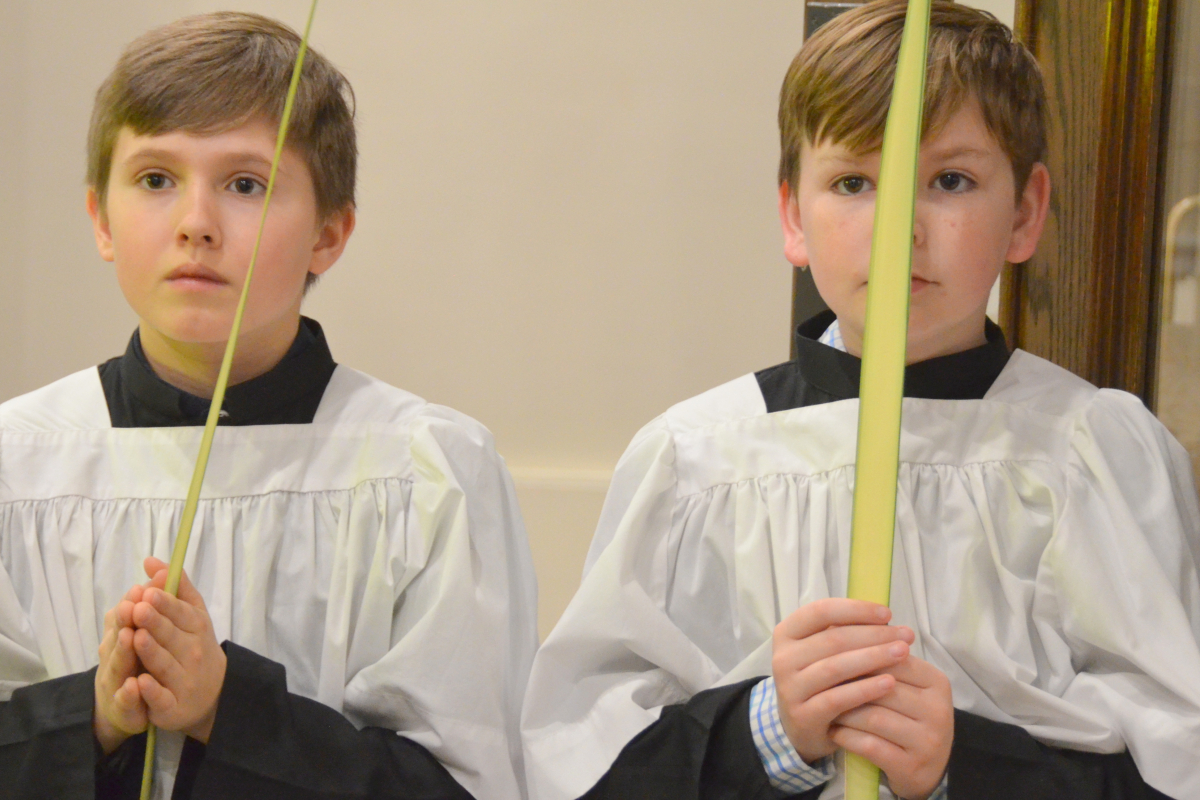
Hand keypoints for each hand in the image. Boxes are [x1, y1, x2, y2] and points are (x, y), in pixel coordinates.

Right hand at [94, 584, 148, 753]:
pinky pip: (126, 701)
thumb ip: (152, 602)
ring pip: (118, 666)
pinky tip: (135, 685)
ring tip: (131, 636)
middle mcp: (115, 656)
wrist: (131, 705)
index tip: (140, 588)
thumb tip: (160, 568)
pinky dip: (129, 693)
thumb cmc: (142, 659)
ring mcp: (116, 682)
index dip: (132, 603)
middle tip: (135, 608)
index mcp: (122, 635)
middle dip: (126, 621)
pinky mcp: (124, 707)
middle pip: (118, 638)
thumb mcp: (148, 629)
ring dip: (123, 651)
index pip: (124, 616)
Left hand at [130, 557, 226, 742]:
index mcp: (196, 628)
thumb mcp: (192, 615)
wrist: (212, 693)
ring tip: (137, 638)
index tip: (149, 592)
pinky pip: (161, 698)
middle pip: (171, 637)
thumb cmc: (195, 645)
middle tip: (139, 608)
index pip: (181, 613)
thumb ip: (176, 588)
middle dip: (156, 623)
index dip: (166, 603)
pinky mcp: (172, 706)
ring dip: (151, 652)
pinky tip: (140, 682)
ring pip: (165, 665)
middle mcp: (192, 653)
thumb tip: (153, 561)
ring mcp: (183, 680)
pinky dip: (152, 691)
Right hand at [771, 598, 915, 764]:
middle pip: (833, 639)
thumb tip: (887, 620)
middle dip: (874, 635)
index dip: (856, 610)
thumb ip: (846, 633)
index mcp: (787, 633)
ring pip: (835, 667)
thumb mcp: (824, 651)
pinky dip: (865, 689)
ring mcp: (789, 688)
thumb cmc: (821, 679)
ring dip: (873, 658)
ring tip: (903, 654)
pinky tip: (889, 683)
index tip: (888, 614)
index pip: (821, 611)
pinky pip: (838, 699)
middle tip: (906, 636)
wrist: (802, 726)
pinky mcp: (802, 715)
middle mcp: (782, 658)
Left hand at [830, 655, 952, 799]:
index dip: (858, 654)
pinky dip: (847, 736)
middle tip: (819, 680)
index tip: (830, 654)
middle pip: (882, 687)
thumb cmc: (906, 717)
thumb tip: (836, 624)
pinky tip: (834, 731)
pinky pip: (870, 745)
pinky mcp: (912, 766)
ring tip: (824, 705)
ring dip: (843, 711)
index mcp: (936, 681)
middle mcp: (938, 709)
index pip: (893, 658)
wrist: (926, 768)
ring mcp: (928, 740)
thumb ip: (879, 658)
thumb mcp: (903, 685)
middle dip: (847, 683)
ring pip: (873, 717)